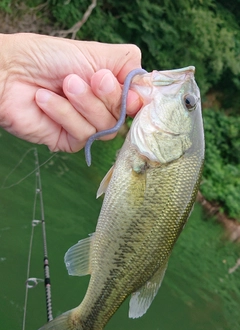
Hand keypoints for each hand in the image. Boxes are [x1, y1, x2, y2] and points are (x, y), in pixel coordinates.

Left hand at [0, 33, 141, 151]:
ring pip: (107, 128)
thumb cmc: (47, 57)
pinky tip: (46, 100)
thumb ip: (127, 65)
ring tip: (64, 85)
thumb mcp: (95, 53)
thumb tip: (149, 89)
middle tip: (89, 78)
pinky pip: (84, 136)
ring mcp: (87, 126)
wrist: (9, 72)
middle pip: (125, 117)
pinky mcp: (70, 141)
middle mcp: (102, 108)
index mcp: (110, 87)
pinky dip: (65, 115)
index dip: (137, 100)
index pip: (139, 102)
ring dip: (84, 104)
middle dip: (107, 96)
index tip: (132, 93)